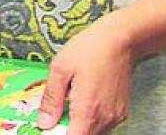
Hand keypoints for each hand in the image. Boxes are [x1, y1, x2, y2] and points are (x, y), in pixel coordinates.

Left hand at [38, 15, 135, 133]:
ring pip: (93, 131)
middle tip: (56, 111)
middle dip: (67, 128)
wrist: (120, 39)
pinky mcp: (121, 112)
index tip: (49, 127)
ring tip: (71, 100)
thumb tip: (43, 123)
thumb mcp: (60, 69)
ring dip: (79, 123)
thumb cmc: (90, 49)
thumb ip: (51, 99)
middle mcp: (105, 118)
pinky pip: (103, 124)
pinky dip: (90, 118)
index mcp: (88, 110)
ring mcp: (116, 116)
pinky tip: (84, 99)